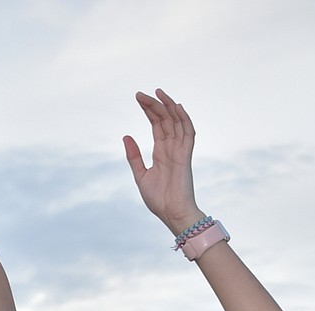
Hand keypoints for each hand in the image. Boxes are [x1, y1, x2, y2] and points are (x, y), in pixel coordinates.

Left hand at [123, 89, 203, 235]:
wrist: (172, 214)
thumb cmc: (158, 200)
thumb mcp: (140, 176)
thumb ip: (134, 156)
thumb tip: (126, 136)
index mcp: (161, 152)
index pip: (156, 125)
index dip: (149, 111)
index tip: (138, 98)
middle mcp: (172, 148)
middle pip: (164, 120)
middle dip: (154, 105)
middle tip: (141, 94)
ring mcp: (180, 150)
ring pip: (176, 122)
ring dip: (168, 106)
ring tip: (157, 93)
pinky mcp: (186, 156)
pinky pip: (188, 133)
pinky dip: (184, 119)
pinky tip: (177, 107)